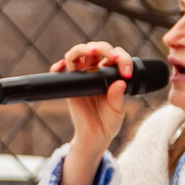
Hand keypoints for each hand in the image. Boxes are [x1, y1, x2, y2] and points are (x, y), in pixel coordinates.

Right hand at [55, 42, 131, 184]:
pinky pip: (58, 73)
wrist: (96, 136)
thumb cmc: (108, 121)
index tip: (126, 73)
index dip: (122, 59)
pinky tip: (63, 65)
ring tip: (90, 51)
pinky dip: (58, 66)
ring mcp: (80, 78)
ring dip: (82, 49)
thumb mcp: (118, 109)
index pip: (114, 56)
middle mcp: (93, 72)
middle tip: (112, 56)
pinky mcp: (68, 87)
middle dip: (104, 48)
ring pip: (76, 54)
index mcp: (109, 74)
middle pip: (94, 49)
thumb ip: (118, 97)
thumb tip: (119, 83)